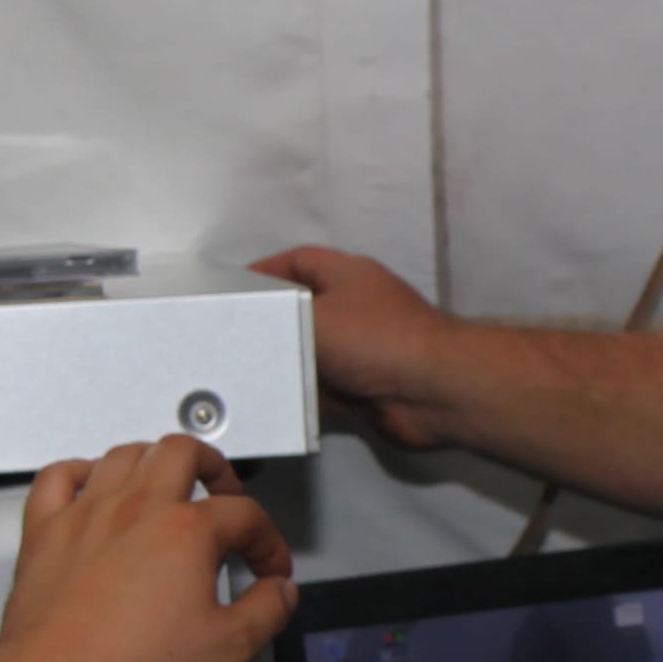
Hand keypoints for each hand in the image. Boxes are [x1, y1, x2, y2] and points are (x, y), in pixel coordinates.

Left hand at [0, 436, 295, 661]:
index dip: (268, 542)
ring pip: (124, 454)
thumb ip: (268, 613)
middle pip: (182, 452)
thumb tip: (280, 593)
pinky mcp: (44, 531)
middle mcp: (136, 508)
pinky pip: (58, 477)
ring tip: (168, 481)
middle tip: (224, 492)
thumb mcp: (227, 649)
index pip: (245, 516)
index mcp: (186, 531)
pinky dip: (80, 472)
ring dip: (153, 460)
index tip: (268, 570)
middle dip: (214, 466)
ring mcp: (86, 514)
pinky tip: (92, 485)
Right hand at [249, 246, 464, 448]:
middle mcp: (356, 308)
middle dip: (272, 325)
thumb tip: (255, 327)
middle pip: (302, 310)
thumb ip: (278, 320)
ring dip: (287, 365)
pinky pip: (324, 390)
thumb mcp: (313, 318)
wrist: (432, 392)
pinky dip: (304, 396)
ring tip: (245, 372)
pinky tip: (276, 401)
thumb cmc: (375, 340)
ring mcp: (362, 350)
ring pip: (312, 354)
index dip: (264, 271)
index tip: (230, 288)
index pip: (297, 261)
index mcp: (348, 275)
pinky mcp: (365, 388)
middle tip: (233, 337)